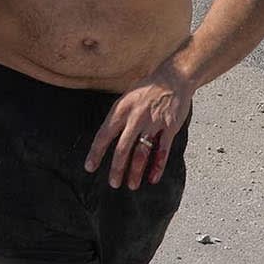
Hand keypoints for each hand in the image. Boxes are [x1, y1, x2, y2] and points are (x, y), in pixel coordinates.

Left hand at [84, 75, 192, 189]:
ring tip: (131, 185)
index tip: (89, 167)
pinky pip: (162, 151)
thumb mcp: (125, 98)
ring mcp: (153, 123)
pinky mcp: (169, 127)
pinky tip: (152, 178)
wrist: (173, 78)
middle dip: (117, 169)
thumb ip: (116, 118)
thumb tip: (104, 139)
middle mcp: (135, 117)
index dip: (96, 153)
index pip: (104, 135)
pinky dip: (157, 166)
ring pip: (142, 153)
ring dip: (135, 172)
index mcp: (121, 110)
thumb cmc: (147, 90)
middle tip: (113, 183)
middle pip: (122, 148)